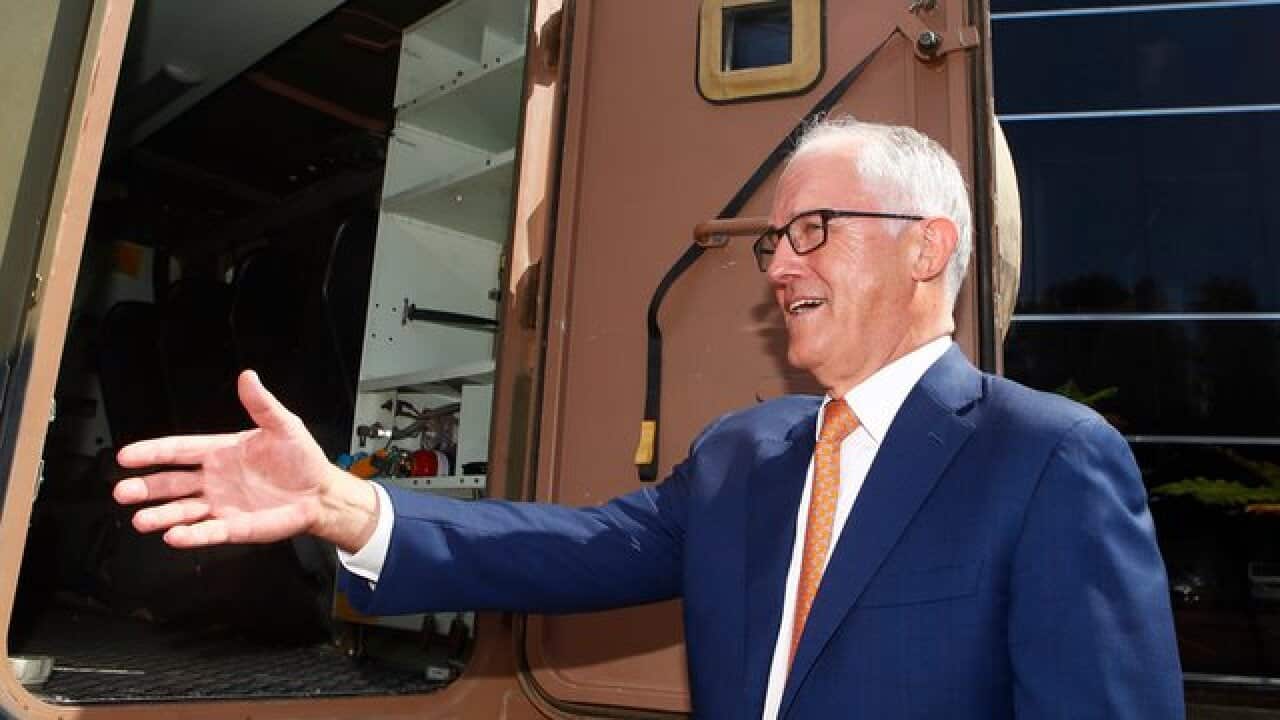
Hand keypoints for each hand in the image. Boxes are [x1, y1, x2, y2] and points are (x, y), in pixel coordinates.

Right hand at [114, 370, 377, 550]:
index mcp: (220, 451)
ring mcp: (222, 504)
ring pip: (183, 511)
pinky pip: (208, 532)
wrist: (320, 492)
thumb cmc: (301, 459)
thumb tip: (248, 377)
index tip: (126, 455)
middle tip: (123, 492)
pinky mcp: (234, 527)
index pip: (179, 450)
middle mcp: (214, 479)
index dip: (152, 452)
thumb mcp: (283, 426)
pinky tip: (174, 536)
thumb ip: (261, 404)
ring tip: (141, 519)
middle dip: (146, 488)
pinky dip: (191, 536)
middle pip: (172, 483)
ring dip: (161, 515)